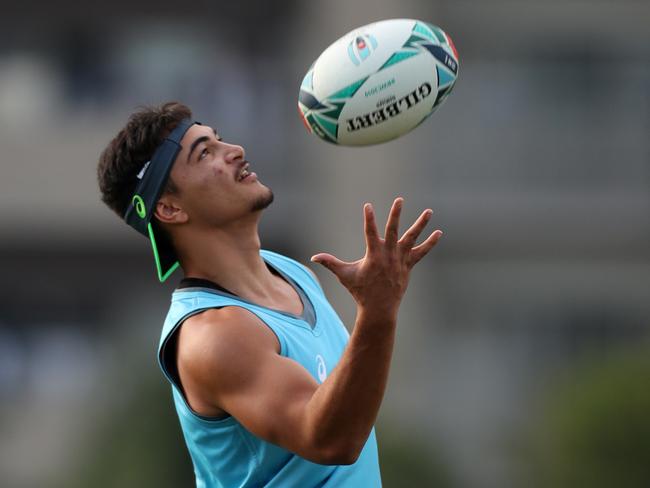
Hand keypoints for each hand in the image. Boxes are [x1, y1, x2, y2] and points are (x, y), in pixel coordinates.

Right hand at [311, 198, 442, 318]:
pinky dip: (430, 243)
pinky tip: (439, 233)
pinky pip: (421, 252)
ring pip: (412, 239)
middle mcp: (389, 255)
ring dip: (421, 225)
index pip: (370, 232)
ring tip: (429, 211)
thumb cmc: (360, 290)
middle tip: (399, 200)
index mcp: (373, 255)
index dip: (368, 219)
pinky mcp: (409, 265)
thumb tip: (313, 257)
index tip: (368, 206)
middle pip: (394, 231)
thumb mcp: (344, 275)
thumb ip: (330, 263)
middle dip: (396, 215)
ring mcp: (401, 260)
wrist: (379, 309)